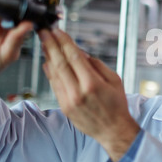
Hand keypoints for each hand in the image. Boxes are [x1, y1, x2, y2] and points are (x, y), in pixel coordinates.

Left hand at [39, 28, 139, 161]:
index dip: (64, 42)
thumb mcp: (114, 80)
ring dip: (48, 57)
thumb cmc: (117, 104)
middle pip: (60, 63)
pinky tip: (47, 62)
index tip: (58, 31)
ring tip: (44, 44)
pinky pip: (54, 85)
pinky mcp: (64, 107)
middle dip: (51, 45)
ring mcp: (69, 101)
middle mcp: (78, 92)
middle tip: (44, 33)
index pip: (74, 57)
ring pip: (54, 74)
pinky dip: (50, 72)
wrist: (113, 130)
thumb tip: (80, 53)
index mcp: (92, 83)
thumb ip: (97, 65)